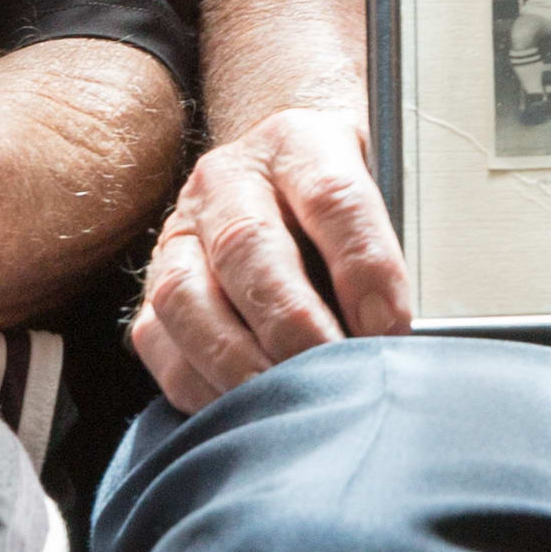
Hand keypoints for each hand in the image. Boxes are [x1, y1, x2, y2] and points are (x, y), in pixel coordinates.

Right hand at [131, 105, 415, 411]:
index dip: (362, 265)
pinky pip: (158, 339)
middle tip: (334, 374)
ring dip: (237, 359)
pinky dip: (200, 382)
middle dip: (295, 324)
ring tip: (283, 400)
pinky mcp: (151, 285)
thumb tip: (398, 334)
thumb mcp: (375, 193)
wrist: (276, 170)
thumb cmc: (337, 202)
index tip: (392, 325)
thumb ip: (386, 251)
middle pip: (249, 246)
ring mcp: (180, 231)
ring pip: (185, 294)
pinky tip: (241, 408)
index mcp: (297, 143)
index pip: (332, 196)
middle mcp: (227, 179)